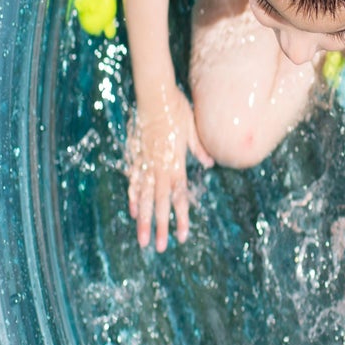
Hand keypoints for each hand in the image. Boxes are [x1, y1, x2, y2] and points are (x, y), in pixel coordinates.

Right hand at [127, 87, 212, 250]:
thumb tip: (211, 163)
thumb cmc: (177, 110)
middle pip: (161, 204)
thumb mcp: (194, 128)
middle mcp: (160, 168)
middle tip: (159, 248)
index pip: (179, 198)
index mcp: (176, 164)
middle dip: (160, 228)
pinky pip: (133, 181)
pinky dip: (133, 197)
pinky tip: (133, 211)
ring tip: (142, 240)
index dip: (181, 218)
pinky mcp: (135, 156)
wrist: (153, 96)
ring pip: (144, 198)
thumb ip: (200, 148)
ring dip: (144, 220)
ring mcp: (145, 163)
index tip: (181, 236)